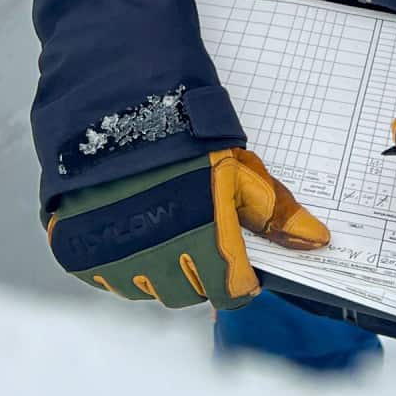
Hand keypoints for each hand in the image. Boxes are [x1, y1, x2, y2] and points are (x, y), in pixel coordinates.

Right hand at [43, 146, 329, 308]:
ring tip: (159, 226)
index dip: (238, 279)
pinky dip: (119, 262)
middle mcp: (158, 254)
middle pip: (190, 294)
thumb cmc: (179, 131)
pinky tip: (126, 228)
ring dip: (159, 269)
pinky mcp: (78, 252)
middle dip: (200, 272)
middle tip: (196, 234)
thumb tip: (316, 241)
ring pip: (148, 290)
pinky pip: (108, 279)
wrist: (109, 101)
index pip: (230, 292)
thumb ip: (274, 210)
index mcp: (204, 234)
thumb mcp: (235, 166)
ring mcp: (113, 256)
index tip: (237, 265)